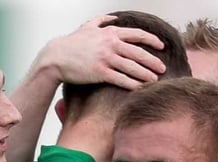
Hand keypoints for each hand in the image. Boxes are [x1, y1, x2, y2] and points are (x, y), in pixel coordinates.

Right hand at [36, 14, 165, 89]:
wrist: (55, 57)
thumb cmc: (71, 44)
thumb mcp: (87, 27)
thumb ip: (101, 21)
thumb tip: (113, 17)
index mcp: (110, 33)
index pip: (137, 34)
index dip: (151, 40)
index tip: (161, 46)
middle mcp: (110, 44)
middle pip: (138, 52)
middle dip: (153, 60)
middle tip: (163, 68)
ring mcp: (106, 58)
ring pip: (132, 67)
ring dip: (146, 74)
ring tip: (154, 80)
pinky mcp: (100, 72)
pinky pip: (121, 79)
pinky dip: (132, 84)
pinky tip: (140, 88)